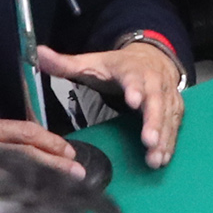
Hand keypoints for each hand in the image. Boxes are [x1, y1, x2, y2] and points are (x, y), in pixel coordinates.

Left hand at [34, 42, 185, 169]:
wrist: (151, 57)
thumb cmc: (117, 66)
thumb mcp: (91, 63)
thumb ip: (65, 64)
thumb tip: (38, 54)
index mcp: (131, 69)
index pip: (134, 78)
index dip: (135, 89)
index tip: (133, 101)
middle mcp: (153, 82)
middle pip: (156, 101)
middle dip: (154, 121)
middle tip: (148, 141)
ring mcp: (166, 95)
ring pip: (167, 116)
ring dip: (163, 137)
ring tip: (155, 159)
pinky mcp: (174, 108)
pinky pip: (174, 126)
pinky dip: (170, 142)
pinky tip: (163, 158)